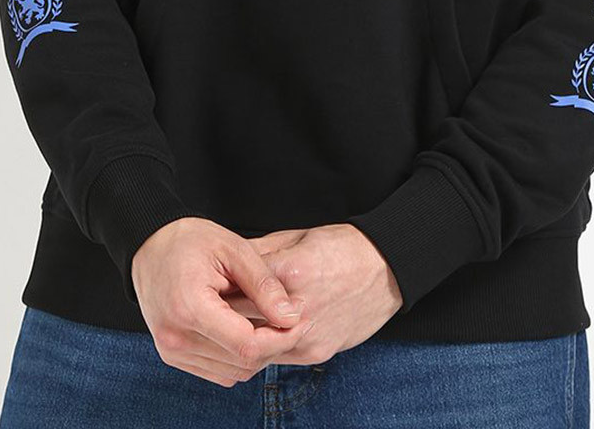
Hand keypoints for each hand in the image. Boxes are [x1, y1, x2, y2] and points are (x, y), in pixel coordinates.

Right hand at [130, 217, 314, 387]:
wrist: (150, 245)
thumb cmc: (190, 240)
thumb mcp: (233, 249)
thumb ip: (263, 284)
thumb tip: (292, 317)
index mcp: (189, 308)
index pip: (247, 345)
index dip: (283, 337)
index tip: (302, 318)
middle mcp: (176, 338)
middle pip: (243, 362)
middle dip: (277, 343)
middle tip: (294, 315)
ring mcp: (172, 350)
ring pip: (233, 371)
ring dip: (260, 352)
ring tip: (271, 319)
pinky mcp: (173, 355)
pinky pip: (218, 371)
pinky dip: (240, 357)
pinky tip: (248, 328)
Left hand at [219, 223, 403, 363]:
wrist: (387, 269)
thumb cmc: (343, 246)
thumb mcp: (297, 236)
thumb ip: (260, 252)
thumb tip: (227, 261)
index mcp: (290, 272)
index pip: (237, 288)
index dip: (216, 289)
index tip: (206, 285)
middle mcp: (297, 308)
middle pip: (241, 322)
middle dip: (222, 317)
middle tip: (208, 309)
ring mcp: (308, 335)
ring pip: (256, 348)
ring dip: (240, 339)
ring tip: (226, 326)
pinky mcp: (318, 351)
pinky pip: (278, 358)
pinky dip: (262, 349)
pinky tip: (253, 336)